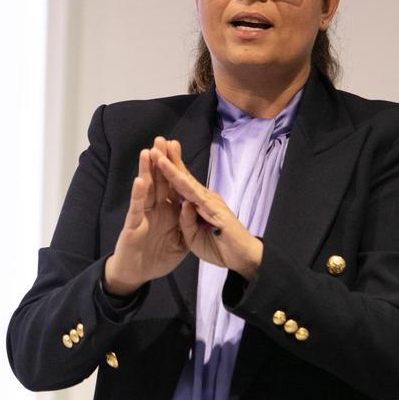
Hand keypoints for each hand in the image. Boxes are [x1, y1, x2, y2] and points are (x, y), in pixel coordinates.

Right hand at [103, 137, 187, 295]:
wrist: (138, 275)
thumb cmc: (157, 258)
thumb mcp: (182, 244)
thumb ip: (188, 226)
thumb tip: (192, 207)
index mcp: (168, 211)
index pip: (173, 184)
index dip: (175, 167)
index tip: (176, 147)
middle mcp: (155, 208)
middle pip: (159, 180)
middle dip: (160, 160)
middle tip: (161, 139)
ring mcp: (143, 215)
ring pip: (145, 189)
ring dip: (147, 170)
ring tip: (147, 152)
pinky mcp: (133, 225)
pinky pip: (137, 208)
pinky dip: (138, 195)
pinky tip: (140, 180)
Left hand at [150, 140, 263, 280]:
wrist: (242, 258)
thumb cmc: (219, 247)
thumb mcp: (193, 236)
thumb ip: (186, 221)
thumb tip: (183, 205)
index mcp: (197, 204)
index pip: (180, 184)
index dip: (169, 169)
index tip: (156, 154)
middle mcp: (203, 198)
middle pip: (182, 176)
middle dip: (169, 158)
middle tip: (157, 141)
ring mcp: (208, 201)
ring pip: (185, 181)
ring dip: (170, 165)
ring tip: (157, 151)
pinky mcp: (213, 209)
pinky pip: (194, 194)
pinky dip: (182, 183)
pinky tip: (172, 172)